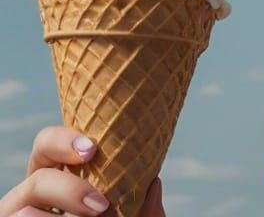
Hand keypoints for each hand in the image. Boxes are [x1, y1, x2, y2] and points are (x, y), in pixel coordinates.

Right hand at [0, 125, 163, 215]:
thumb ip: (144, 211)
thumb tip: (153, 184)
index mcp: (57, 179)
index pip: (49, 146)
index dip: (64, 140)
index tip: (92, 149)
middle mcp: (32, 198)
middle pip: (37, 177)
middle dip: (68, 188)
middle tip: (100, 205)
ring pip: (23, 210)